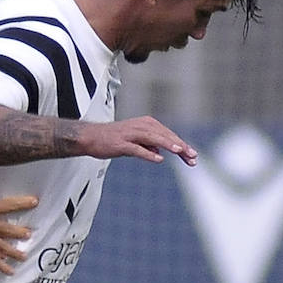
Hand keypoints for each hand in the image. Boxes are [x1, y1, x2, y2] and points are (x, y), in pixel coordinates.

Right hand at [0, 190, 36, 276]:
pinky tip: (10, 272)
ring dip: (14, 252)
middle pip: (9, 229)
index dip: (22, 203)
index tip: (35, 201)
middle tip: (29, 234)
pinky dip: (2, 266)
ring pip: (4, 247)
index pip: (9, 205)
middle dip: (19, 232)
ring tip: (23, 256)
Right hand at [82, 117, 196, 165]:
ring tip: (180, 151)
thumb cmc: (112, 139)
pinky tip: (158, 158)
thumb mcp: (135, 141)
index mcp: (146, 124)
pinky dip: (148, 153)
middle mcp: (140, 126)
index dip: (182, 145)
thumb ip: (148, 144)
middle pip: (164, 136)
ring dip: (168, 144)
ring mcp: (130, 134)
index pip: (168, 135)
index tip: (192, 156)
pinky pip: (136, 148)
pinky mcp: (120, 143)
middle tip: (192, 156)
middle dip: (180, 146)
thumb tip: (160, 151)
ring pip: (153, 138)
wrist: (90, 137)